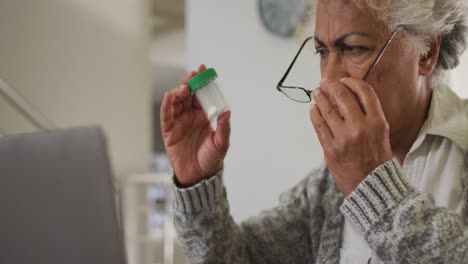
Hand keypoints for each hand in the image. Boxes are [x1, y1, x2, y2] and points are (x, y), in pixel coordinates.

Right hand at [160, 64, 230, 186]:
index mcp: (204, 115)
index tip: (204, 70)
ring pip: (176, 101)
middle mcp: (190, 116)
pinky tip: (170, 96)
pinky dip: (167, 104)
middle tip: (193, 74)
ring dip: (178, 91)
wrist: (199, 176)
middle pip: (187, 94)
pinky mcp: (169, 131)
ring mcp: (179, 122)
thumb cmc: (211, 160)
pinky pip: (166, 115)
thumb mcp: (221, 144)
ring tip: (184, 88)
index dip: (202, 82)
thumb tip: (227, 112)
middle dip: (189, 82)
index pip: (202, 94)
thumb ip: (224, 128)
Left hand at [310, 78, 392, 196]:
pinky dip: (315, 114)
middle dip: (331, 86)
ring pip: (327, 110)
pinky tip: (314, 109)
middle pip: (342, 97)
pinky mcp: (330, 149)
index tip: (343, 80)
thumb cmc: (377, 161)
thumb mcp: (381, 135)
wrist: (372, 187)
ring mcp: (344, 138)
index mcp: (377, 123)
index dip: (351, 82)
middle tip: (324, 82)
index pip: (364, 92)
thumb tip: (348, 97)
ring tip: (316, 93)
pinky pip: (319, 126)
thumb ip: (368, 116)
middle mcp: (361, 128)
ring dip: (320, 98)